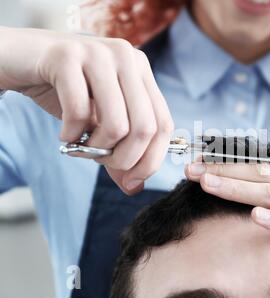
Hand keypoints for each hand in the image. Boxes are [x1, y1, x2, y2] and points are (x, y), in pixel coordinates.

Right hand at [0, 27, 173, 193]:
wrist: (20, 59)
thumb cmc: (65, 91)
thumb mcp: (99, 122)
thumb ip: (120, 150)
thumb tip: (135, 187)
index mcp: (141, 71)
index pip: (164, 124)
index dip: (151, 160)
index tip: (132, 180)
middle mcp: (127, 57)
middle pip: (145, 128)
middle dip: (124, 159)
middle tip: (101, 162)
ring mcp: (99, 54)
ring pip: (117, 125)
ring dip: (97, 149)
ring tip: (81, 146)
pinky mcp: (67, 56)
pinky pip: (79, 112)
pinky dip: (71, 135)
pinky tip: (64, 134)